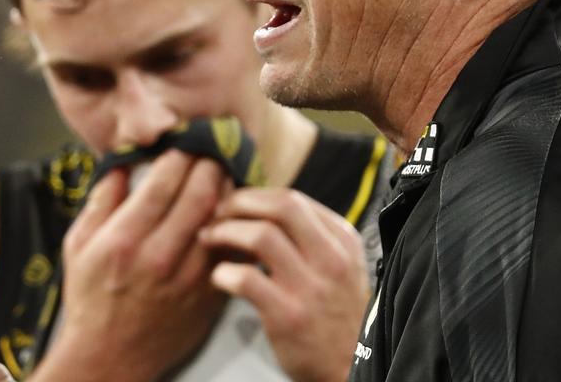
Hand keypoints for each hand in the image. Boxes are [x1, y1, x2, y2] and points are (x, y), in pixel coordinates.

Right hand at [32, 150, 230, 381]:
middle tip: (211, 150)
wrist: (109, 356)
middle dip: (209, 162)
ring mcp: (188, 276)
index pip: (163, 181)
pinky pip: (231, 248)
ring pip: (223, 217)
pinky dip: (235, 224)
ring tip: (224, 173)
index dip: (178, 154)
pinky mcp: (208, 293)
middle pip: (201, 192)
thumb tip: (121, 164)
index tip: (182, 144)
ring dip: (227, 188)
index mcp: (124, 239)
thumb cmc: (90, 298)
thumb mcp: (78, 245)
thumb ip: (100, 201)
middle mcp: (159, 255)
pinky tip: (232, 211)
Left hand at [200, 188, 369, 381]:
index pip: (293, 199)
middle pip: (281, 206)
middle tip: (218, 215)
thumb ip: (309, 237)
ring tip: (211, 240)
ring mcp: (310, 287)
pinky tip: (219, 277)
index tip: (234, 205)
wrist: (349, 367)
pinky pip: (246, 279)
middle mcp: (330, 258)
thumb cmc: (335, 313)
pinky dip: (224, 273)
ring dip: (226, 232)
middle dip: (240, 203)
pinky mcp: (289, 316)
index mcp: (342, 240)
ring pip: (261, 236)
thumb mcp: (340, 266)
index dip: (254, 196)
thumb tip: (259, 210)